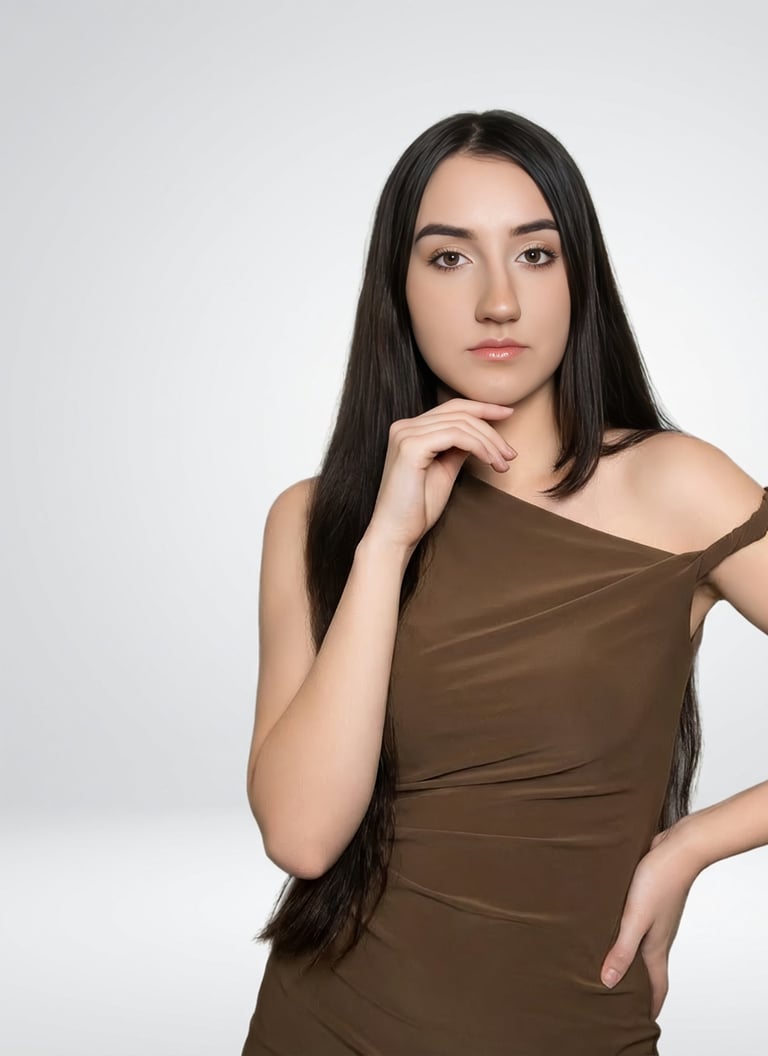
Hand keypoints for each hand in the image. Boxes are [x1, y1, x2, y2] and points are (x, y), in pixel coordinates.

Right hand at [364, 398, 516, 552]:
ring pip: (461, 424)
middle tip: (511, 454)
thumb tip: (481, 435)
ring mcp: (406, 434)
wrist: (396, 532)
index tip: (508, 414)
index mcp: (409, 429)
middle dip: (492, 431)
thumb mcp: (444, 470)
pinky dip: (479, 447)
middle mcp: (404, 426)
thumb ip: (457, 448)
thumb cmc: (418, 507)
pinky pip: (456, 436)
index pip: (452, 407)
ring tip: (504, 464)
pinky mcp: (411, 446)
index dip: (482, 407)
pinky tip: (491, 461)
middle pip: (460, 413)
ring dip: (490, 443)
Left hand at [599, 823, 703, 1018]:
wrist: (677, 848)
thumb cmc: (658, 882)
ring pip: (641, 945)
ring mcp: (655, 919)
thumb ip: (622, 950)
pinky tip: (609, 925)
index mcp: (656, 947)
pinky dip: (624, 933)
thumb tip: (608, 983)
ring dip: (628, 956)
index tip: (641, 1020)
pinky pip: (636, 924)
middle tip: (617, 996)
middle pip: (648, 969)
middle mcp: (658, 936)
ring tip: (606, 962)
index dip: (651, 1005)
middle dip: (636, 985)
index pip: (658, 986)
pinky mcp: (649, 901)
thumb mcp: (635, 919)